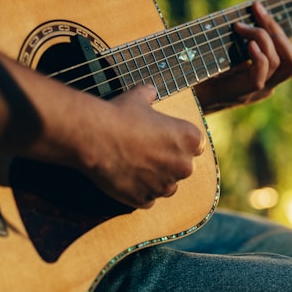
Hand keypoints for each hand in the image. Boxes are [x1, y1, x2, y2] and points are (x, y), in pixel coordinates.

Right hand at [78, 84, 204, 208]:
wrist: (94, 137)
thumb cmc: (119, 115)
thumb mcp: (138, 97)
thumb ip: (149, 95)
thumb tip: (150, 91)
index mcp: (189, 139)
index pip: (196, 145)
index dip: (178, 142)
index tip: (164, 140)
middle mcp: (183, 166)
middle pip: (181, 168)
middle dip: (167, 162)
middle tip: (145, 152)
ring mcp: (164, 186)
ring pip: (165, 186)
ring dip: (154, 179)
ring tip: (133, 165)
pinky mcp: (144, 200)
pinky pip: (146, 199)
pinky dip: (138, 192)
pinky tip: (125, 178)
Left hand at [195, 1, 291, 111]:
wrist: (189, 96)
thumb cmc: (206, 73)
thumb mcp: (231, 55)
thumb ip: (246, 42)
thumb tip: (253, 10)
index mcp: (268, 78)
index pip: (291, 58)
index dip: (280, 31)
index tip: (259, 8)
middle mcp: (268, 87)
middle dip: (276, 30)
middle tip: (257, 10)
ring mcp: (258, 92)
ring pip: (279, 63)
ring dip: (262, 37)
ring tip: (241, 27)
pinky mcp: (245, 92)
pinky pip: (262, 72)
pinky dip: (258, 55)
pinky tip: (248, 44)